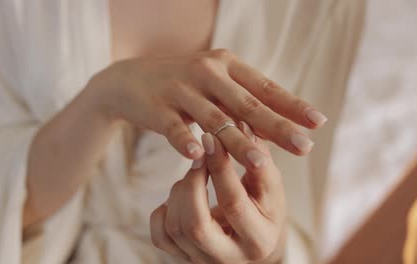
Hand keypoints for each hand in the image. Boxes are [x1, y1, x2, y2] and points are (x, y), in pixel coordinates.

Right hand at [86, 49, 326, 166]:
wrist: (129, 78)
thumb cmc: (181, 85)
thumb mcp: (213, 83)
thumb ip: (241, 100)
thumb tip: (279, 125)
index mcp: (226, 66)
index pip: (265, 88)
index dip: (292, 105)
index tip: (318, 122)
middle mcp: (207, 73)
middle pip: (247, 104)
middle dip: (278, 127)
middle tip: (305, 147)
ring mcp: (181, 89)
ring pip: (214, 119)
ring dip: (237, 142)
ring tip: (260, 162)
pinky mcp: (157, 107)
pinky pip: (174, 127)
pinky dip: (186, 141)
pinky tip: (199, 156)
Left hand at [150, 123, 285, 263]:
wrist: (253, 239)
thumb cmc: (264, 209)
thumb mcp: (270, 187)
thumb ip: (259, 160)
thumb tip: (242, 125)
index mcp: (259, 241)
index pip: (233, 203)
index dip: (220, 167)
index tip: (211, 138)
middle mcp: (229, 259)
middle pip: (196, 225)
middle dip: (192, 183)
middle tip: (198, 157)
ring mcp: (201, 261)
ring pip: (175, 228)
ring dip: (180, 191)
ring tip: (195, 175)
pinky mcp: (183, 258)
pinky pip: (160, 236)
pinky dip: (164, 211)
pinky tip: (180, 197)